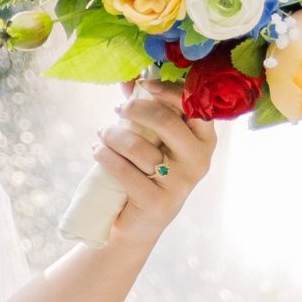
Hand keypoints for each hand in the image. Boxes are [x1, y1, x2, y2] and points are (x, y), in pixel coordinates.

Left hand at [96, 83, 216, 243]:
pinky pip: (124, 171)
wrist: (137, 224)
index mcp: (204, 140)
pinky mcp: (158, 202)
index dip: (168, 90)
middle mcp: (199, 161)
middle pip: (166, 122)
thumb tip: (129, 77)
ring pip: (139, 146)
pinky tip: (96, 151)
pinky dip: (104, 156)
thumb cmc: (146, 172)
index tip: (143, 85)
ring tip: (101, 135)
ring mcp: (181, 184)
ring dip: (112, 135)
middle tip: (117, 111)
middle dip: (134, 110)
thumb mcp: (152, 139)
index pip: (194, 106)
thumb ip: (145, 109)